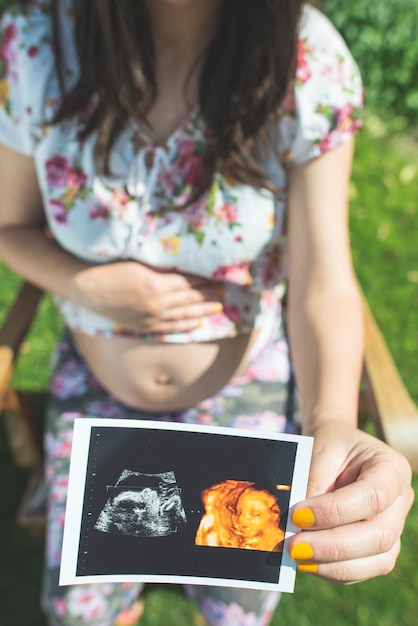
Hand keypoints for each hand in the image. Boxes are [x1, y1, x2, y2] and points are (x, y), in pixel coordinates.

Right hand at [74, 260, 223, 333]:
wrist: (88, 288)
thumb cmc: (112, 269)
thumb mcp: (139, 264)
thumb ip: (161, 269)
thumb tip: (183, 269)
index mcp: (155, 284)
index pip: (187, 282)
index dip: (203, 281)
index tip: (217, 278)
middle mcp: (156, 303)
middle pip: (189, 299)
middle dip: (208, 296)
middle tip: (224, 292)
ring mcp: (150, 317)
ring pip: (183, 315)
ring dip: (202, 311)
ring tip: (217, 308)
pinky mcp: (144, 326)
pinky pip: (170, 327)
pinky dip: (186, 326)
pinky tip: (197, 324)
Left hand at [289, 422, 413, 582]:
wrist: (337, 451)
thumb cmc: (329, 447)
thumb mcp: (320, 452)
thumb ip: (313, 483)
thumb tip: (297, 524)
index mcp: (392, 468)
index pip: (373, 496)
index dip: (335, 511)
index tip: (298, 515)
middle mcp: (401, 501)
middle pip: (379, 535)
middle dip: (333, 546)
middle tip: (294, 546)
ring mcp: (394, 527)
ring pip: (376, 560)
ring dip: (333, 565)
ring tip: (297, 557)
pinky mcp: (381, 549)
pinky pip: (363, 570)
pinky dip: (333, 571)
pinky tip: (307, 563)